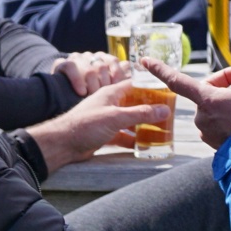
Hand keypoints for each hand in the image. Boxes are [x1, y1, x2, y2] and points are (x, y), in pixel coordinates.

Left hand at [21, 78, 169, 170]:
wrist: (61, 144)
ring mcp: (108, 120)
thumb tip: (164, 109)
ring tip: (160, 131)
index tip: (168, 94)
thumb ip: (140, 114)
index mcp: (112, 93)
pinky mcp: (105, 135)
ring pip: (130, 121)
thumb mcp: (116, 117)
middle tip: (168, 115)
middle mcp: (111, 104)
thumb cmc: (85, 125)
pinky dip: (133, 139)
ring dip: (143, 126)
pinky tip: (144, 145)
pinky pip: (124, 135)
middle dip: (151, 110)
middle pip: (136, 104)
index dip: (152, 88)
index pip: (136, 85)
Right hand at [50, 52, 126, 95]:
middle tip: (105, 97)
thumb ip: (119, 85)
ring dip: (92, 85)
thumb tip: (136, 87)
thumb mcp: (104, 90)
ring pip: (89, 68)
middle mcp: (90, 57)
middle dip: (105, 84)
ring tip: (92, 96)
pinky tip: (81, 92)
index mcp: (103, 60)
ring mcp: (77, 59)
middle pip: (103, 67)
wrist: (55, 95)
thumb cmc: (86, 96)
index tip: (119, 88)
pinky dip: (77, 81)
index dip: (118, 75)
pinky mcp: (62, 63)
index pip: (115, 62)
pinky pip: (71, 67)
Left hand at [144, 46, 230, 147]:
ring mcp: (206, 131)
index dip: (160, 69)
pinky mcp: (213, 143)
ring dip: (228, 101)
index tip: (144, 61)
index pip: (177, 81)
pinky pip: (217, 122)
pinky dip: (228, 117)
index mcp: (208, 100)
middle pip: (208, 91)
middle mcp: (202, 116)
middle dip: (226, 84)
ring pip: (214, 107)